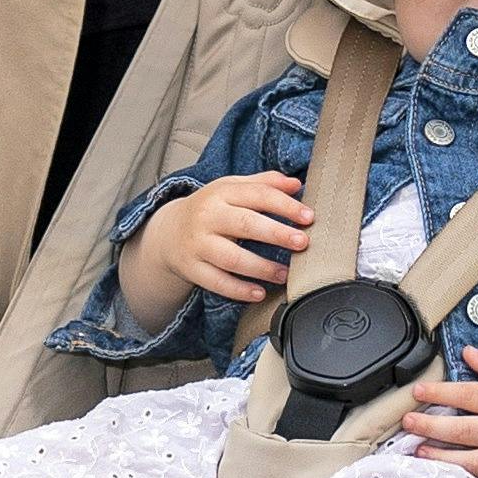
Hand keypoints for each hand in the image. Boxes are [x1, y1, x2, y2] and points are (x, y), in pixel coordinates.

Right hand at [125, 169, 310, 316]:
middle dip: (277, 234)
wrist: (168, 231)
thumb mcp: (232, 189)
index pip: (258, 195)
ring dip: (262, 268)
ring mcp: (198, 243)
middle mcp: (208, 216)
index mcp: (222, 192)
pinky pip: (216, 282)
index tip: (309, 217)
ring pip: (231, 257)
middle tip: (303, 243)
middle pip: (246, 224)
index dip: (285, 206)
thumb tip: (296, 184)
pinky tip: (259, 293)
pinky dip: (239, 290)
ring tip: (285, 274)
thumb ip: (264, 183)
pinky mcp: (191, 267)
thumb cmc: (211, 209)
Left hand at [403, 344, 477, 477]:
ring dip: (442, 458)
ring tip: (418, 451)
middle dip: (431, 426)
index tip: (418, 392)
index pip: (470, 396)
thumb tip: (467, 354)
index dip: (441, 393)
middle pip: (464, 430)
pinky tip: (449, 476)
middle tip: (406, 423)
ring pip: (472, 462)